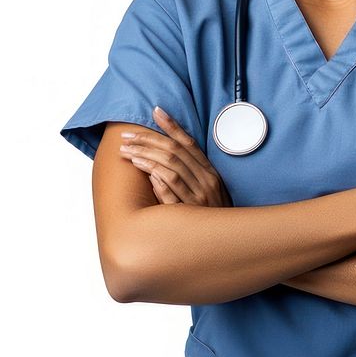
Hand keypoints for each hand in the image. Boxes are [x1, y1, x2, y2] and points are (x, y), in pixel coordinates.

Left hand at [118, 105, 232, 206]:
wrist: (227, 244)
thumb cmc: (212, 217)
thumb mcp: (207, 191)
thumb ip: (191, 174)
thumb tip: (166, 156)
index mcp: (210, 172)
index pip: (189, 142)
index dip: (171, 126)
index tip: (155, 111)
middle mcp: (206, 181)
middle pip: (175, 152)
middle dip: (148, 141)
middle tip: (127, 136)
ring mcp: (199, 197)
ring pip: (170, 169)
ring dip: (147, 157)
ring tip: (128, 152)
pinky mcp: (190, 213)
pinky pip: (172, 192)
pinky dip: (159, 179)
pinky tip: (144, 171)